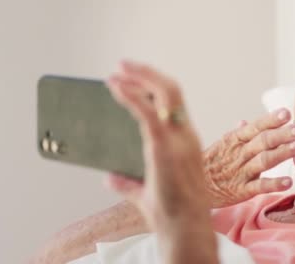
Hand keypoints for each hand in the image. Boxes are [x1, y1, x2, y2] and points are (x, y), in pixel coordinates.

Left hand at [105, 60, 216, 262]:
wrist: (184, 228)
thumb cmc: (173, 213)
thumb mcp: (147, 191)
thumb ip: (129, 182)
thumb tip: (110, 178)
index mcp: (185, 141)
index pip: (174, 103)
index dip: (154, 86)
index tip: (135, 79)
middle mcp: (184, 134)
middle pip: (171, 90)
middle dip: (147, 73)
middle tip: (124, 66)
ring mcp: (176, 139)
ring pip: (164, 93)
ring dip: (139, 76)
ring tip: (118, 70)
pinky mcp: (163, 147)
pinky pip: (147, 112)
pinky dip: (131, 95)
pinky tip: (115, 88)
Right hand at [204, 109, 294, 207]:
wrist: (192, 187)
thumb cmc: (209, 165)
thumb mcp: (221, 146)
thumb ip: (237, 134)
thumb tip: (245, 121)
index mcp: (235, 140)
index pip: (255, 127)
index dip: (271, 120)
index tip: (286, 113)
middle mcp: (239, 153)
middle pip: (263, 141)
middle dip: (283, 134)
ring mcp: (241, 172)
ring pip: (264, 160)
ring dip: (283, 153)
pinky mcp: (241, 191)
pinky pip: (259, 187)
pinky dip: (274, 184)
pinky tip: (288, 182)